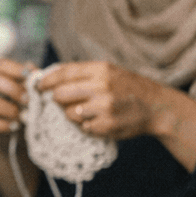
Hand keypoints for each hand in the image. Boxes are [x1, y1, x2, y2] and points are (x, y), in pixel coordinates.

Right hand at [0, 57, 32, 139]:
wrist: (17, 134)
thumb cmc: (23, 107)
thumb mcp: (30, 92)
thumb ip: (32, 82)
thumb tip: (36, 74)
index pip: (0, 65)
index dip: (15, 69)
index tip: (29, 77)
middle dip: (12, 89)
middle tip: (28, 100)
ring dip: (8, 109)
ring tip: (22, 116)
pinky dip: (2, 125)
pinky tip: (14, 126)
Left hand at [36, 61, 170, 140]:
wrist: (157, 107)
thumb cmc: (128, 87)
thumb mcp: (109, 71)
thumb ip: (82, 73)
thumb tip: (50, 76)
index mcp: (100, 69)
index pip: (63, 73)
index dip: (46, 81)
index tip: (38, 86)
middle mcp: (101, 87)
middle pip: (60, 95)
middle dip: (57, 99)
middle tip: (62, 101)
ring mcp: (104, 108)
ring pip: (69, 113)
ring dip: (72, 114)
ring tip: (87, 111)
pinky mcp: (106, 126)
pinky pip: (82, 127)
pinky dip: (86, 125)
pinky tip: (98, 120)